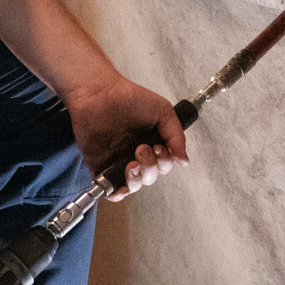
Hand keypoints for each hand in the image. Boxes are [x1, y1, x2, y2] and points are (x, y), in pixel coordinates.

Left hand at [63, 73, 188, 199]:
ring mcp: (118, 162)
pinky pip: (111, 189)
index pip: (164, 165)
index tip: (159, 147)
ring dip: (137, 179)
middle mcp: (135, 154)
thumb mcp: (162, 111)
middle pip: (151, 177)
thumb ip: (176, 136)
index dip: (165, 161)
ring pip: (134, 185)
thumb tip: (184, 160)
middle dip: (151, 167)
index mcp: (151, 143)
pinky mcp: (101, 166)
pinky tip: (122, 177)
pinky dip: (117, 192)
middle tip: (142, 148)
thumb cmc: (128, 97)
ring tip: (132, 163)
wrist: (100, 93)